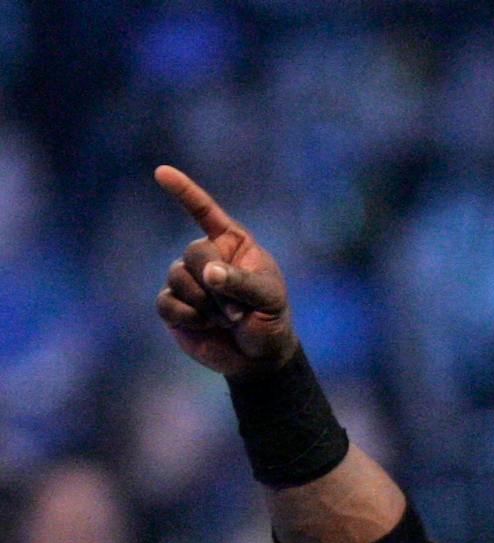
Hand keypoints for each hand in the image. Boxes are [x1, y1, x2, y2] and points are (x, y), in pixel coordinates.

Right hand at [153, 165, 297, 376]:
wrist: (258, 357)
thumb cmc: (270, 320)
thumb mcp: (268, 299)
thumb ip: (241, 282)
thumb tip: (208, 272)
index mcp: (233, 244)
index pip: (204, 212)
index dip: (184, 192)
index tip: (162, 172)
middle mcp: (207, 256)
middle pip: (194, 253)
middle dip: (216, 284)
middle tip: (238, 311)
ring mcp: (188, 280)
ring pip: (178, 278)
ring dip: (205, 304)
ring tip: (226, 319)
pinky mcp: (174, 305)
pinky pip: (167, 303)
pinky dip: (187, 316)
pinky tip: (203, 325)